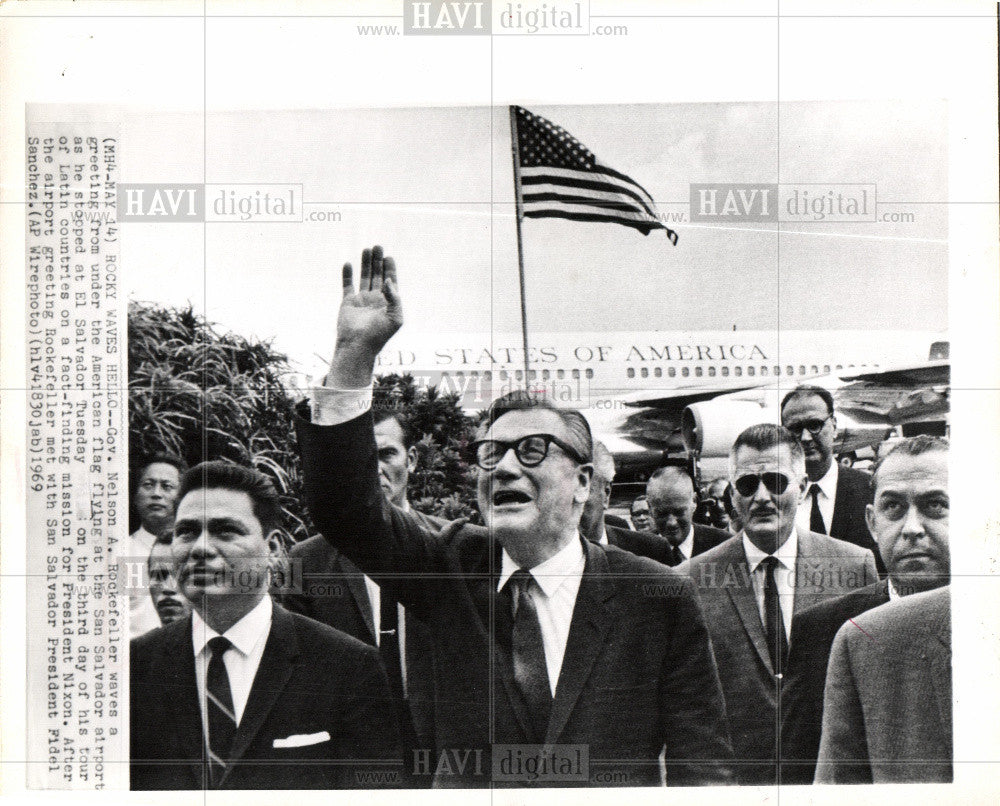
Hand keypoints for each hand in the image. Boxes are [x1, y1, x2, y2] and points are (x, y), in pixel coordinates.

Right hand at [327, 245, 402, 387]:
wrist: (358, 345)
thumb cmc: (379, 335)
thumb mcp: (395, 317)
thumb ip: (394, 297)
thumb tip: (388, 280)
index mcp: (388, 303)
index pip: (390, 281)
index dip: (390, 269)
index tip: (389, 257)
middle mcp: (375, 299)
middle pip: (377, 275)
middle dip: (377, 261)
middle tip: (377, 246)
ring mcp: (361, 300)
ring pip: (364, 277)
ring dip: (365, 263)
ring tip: (366, 249)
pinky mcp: (348, 302)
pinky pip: (348, 285)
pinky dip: (347, 274)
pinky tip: (348, 263)